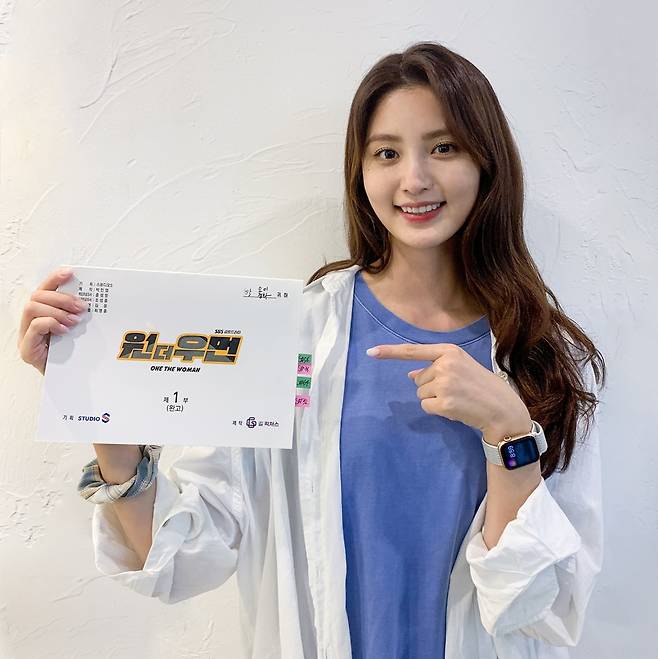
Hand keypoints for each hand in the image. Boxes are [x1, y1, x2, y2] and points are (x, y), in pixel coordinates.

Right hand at [18, 268, 85, 374]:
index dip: (55, 278)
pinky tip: (64, 330)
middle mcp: (30, 322)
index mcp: (43, 314)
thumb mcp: (78, 330)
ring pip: (32, 308)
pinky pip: (33, 327)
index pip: (44, 289)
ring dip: (56, 311)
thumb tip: (93, 299)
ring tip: (74, 321)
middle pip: (37, 296)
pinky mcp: (27, 350)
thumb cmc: (73, 355)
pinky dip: (50, 324)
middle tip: (82, 307)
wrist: (68, 380)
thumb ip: (77, 315)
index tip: (70, 272)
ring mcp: (26, 336)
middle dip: (61, 298)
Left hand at [366, 342, 529, 436]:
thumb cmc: (481, 387)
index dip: (390, 352)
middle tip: (456, 390)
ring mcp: (444, 384)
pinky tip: (455, 408)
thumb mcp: (460, 368)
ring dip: (435, 399)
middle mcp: (445, 364)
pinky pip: (426, 407)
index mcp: (449, 351)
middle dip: (432, 387)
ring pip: (421, 394)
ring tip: (457, 398)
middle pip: (418, 379)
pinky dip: (437, 411)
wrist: (502, 409)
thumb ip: (435, 368)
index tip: (371, 352)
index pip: (413, 351)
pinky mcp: (444, 402)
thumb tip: (410, 375)